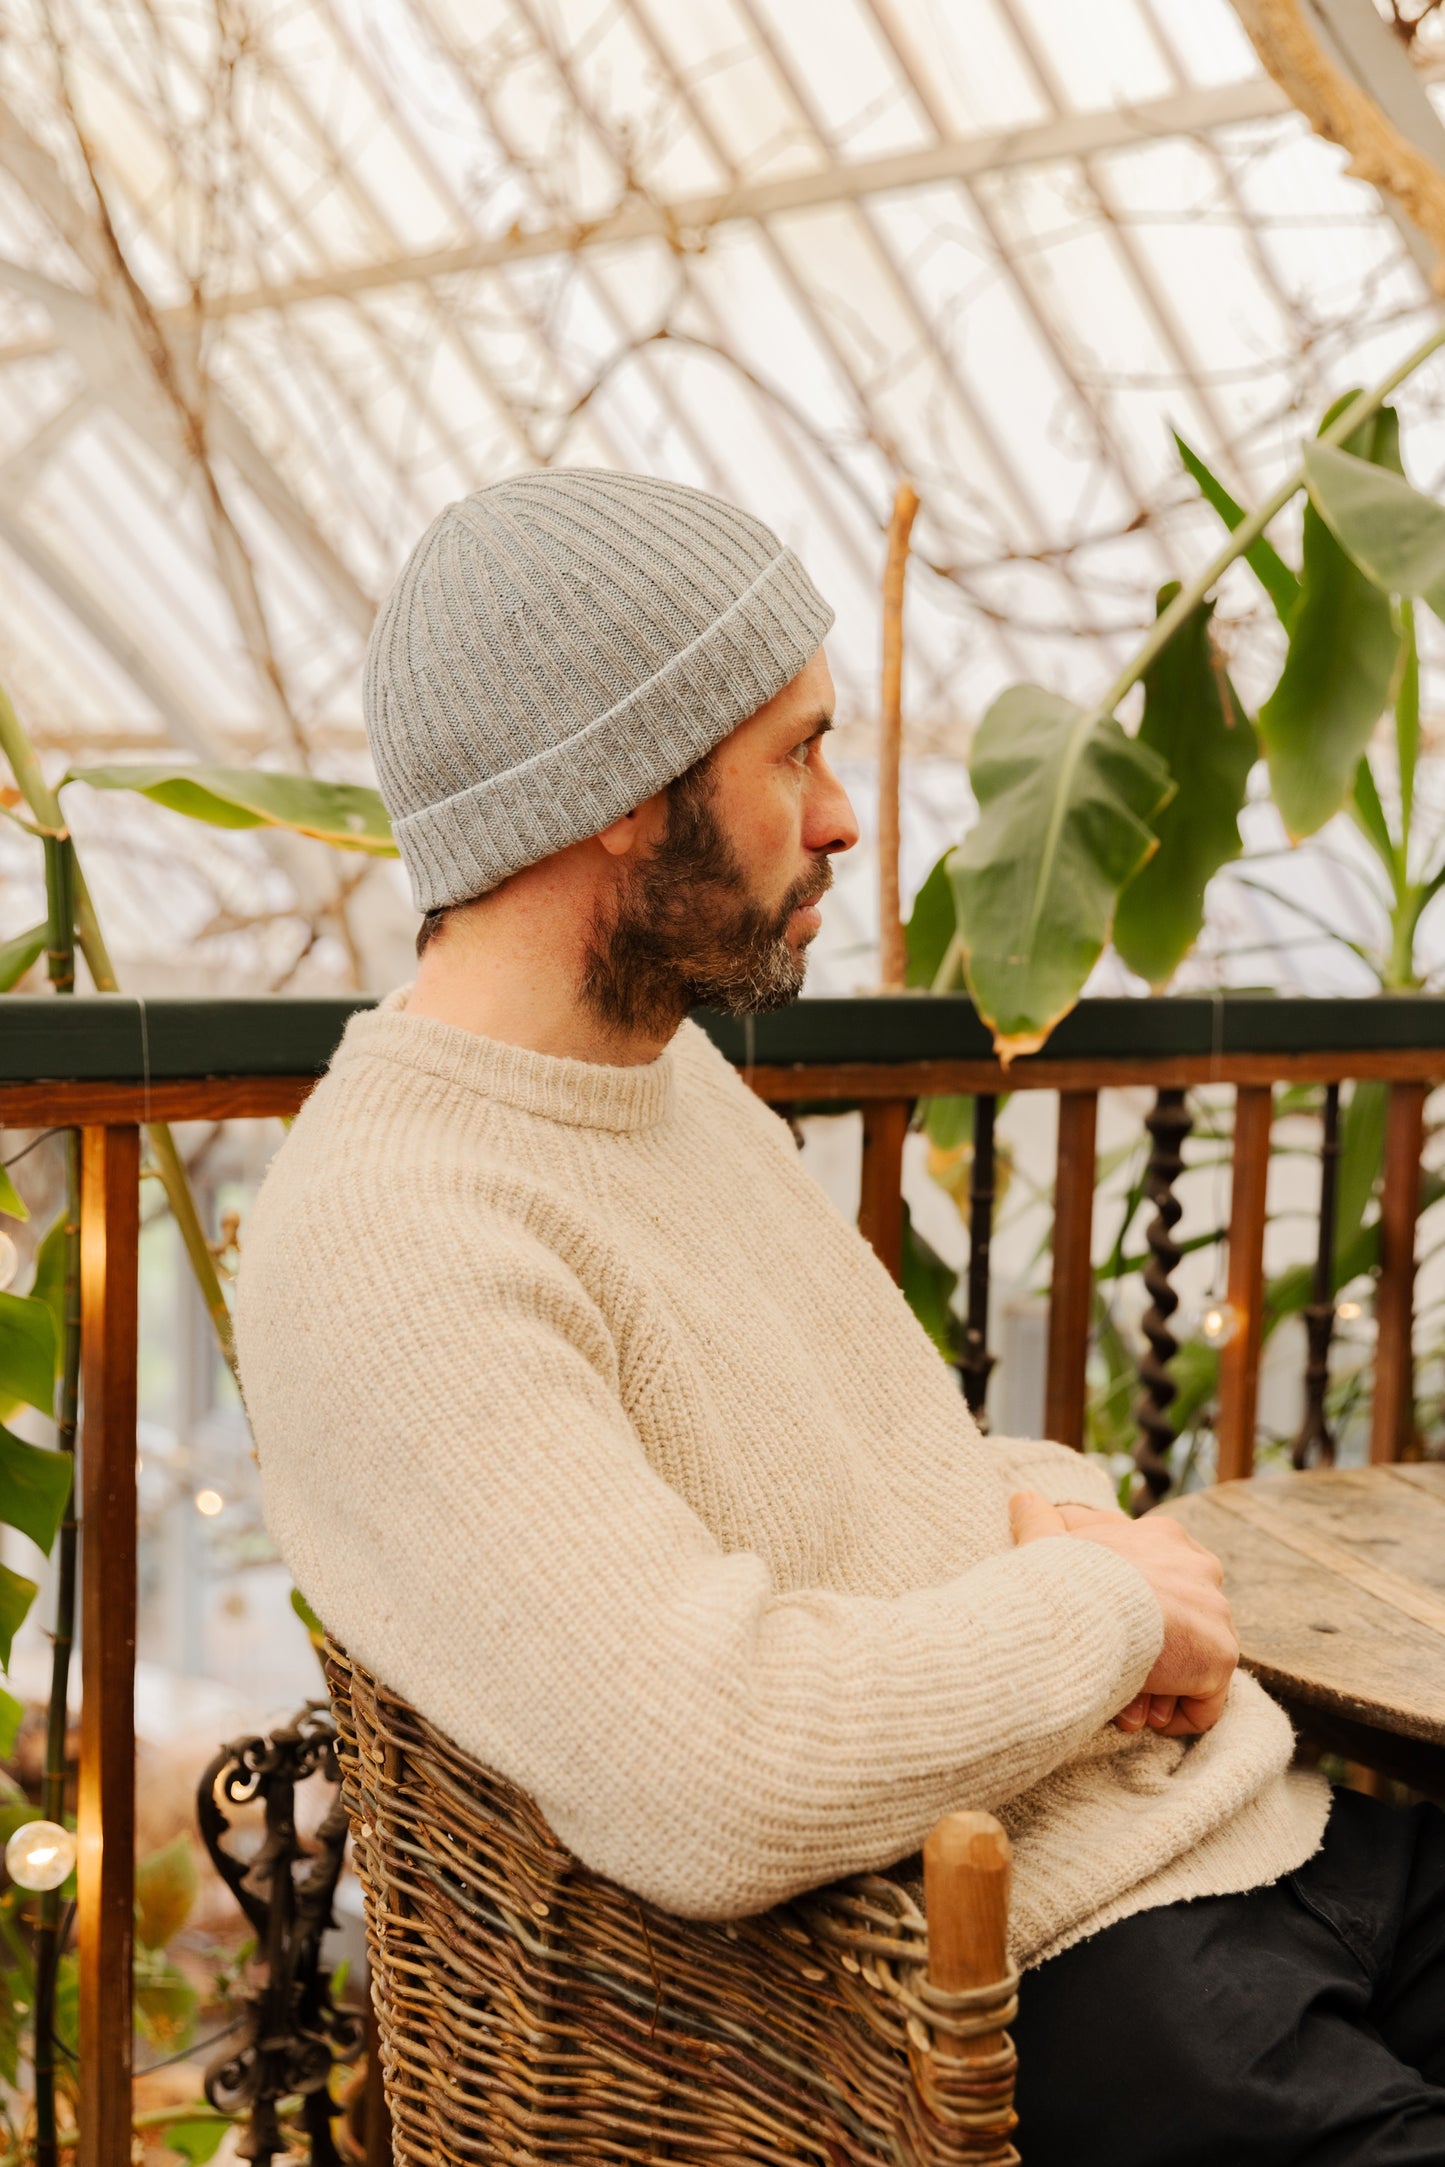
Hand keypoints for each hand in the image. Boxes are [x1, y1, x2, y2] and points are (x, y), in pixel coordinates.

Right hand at [1009, 1490, 1237, 1737]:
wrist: (1087, 1607)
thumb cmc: (1064, 1577)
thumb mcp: (1046, 1545)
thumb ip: (1040, 1522)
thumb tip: (1022, 1497)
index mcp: (1162, 1537)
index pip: (1158, 1579)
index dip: (1133, 1615)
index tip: (1103, 1636)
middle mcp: (1200, 1568)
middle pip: (1181, 1622)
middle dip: (1151, 1654)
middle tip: (1114, 1674)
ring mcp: (1216, 1612)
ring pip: (1193, 1660)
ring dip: (1160, 1686)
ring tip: (1127, 1706)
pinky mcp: (1221, 1654)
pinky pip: (1207, 1698)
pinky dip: (1177, 1713)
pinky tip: (1145, 1715)